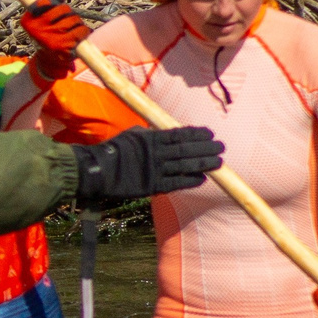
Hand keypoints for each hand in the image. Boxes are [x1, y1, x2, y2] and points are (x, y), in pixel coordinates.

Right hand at [20, 0, 90, 83]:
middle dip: (69, 13)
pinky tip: (81, 34)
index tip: (58, 4)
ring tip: (74, 28)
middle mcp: (37, 29)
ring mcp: (50, 38)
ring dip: (77, 22)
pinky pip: (80, 31)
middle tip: (68, 20)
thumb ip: (45, 5)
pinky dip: (84, 31)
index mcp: (28, 21)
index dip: (54, 0)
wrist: (48, 61)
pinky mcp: (63, 46)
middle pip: (63, 9)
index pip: (43, 2)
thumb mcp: (38, 21)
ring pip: (73, 19)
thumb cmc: (46, 35)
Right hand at [71, 125, 222, 206]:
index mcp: (151, 138)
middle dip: (206, 148)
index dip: (196, 134)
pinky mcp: (152, 185)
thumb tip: (160, 132)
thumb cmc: (112, 152)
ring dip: (204, 164)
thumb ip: (147, 134)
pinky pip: (176, 183)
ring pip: (185, 166)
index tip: (209, 133)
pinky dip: (190, 181)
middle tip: (221, 147)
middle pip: (186, 150)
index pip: (179, 134)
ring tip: (219, 162)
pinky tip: (202, 179)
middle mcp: (156, 153)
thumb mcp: (130, 135)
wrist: (96, 171)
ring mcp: (155, 170)